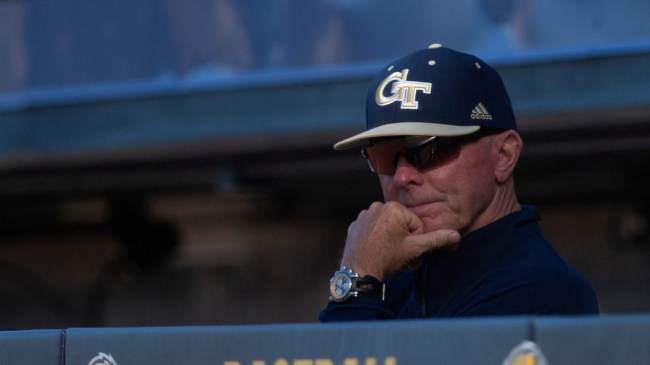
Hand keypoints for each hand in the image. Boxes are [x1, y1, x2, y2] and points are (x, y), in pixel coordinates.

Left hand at [340, 201, 459, 280]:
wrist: (359, 271)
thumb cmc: (387, 258)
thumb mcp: (415, 249)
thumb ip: (435, 239)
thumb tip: (455, 235)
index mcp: (393, 208)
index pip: (415, 223)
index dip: (416, 240)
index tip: (410, 252)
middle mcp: (377, 206)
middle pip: (400, 224)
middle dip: (404, 240)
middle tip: (401, 256)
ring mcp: (363, 215)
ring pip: (386, 226)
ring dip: (391, 238)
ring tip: (388, 254)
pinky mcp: (355, 225)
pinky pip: (372, 229)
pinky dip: (376, 238)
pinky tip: (376, 250)